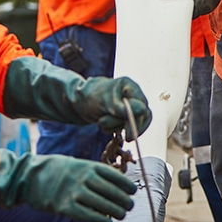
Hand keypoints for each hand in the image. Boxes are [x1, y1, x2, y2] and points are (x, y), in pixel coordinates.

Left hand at [3, 58, 149, 136]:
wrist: (78, 101)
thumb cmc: (90, 96)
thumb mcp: (106, 103)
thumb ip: (124, 108)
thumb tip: (142, 110)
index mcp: (130, 86)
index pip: (143, 107)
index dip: (138, 122)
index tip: (129, 135)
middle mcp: (132, 95)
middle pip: (141, 116)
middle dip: (125, 125)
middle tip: (118, 133)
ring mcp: (128, 105)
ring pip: (131, 123)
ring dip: (115, 126)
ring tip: (101, 121)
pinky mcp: (122, 114)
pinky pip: (123, 126)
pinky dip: (113, 128)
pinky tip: (102, 123)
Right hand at [18, 154, 135, 221]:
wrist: (29, 176)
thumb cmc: (57, 170)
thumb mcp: (77, 164)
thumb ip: (94, 173)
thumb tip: (116, 185)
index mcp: (88, 166)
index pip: (115, 176)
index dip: (127, 185)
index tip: (133, 191)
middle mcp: (83, 178)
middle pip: (112, 192)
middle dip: (125, 201)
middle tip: (129, 206)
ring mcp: (74, 193)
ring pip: (103, 205)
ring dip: (116, 212)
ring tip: (121, 215)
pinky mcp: (65, 207)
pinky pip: (89, 215)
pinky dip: (102, 220)